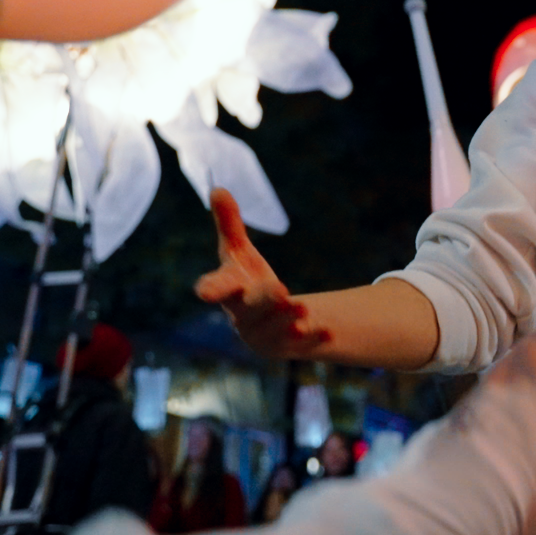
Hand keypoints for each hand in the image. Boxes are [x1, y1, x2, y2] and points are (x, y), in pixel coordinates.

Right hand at [194, 188, 327, 357]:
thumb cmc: (246, 281)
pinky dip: (314, 338)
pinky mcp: (287, 346)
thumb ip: (229, 225)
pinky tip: (329, 330)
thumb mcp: (239, 253)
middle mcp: (242, 316)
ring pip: (275, 329)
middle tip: (279, 288)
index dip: (211, 289)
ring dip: (288, 319)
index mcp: (228, 291)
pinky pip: (301, 344)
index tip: (206, 292)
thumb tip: (218, 188)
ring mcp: (264, 334)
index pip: (215, 289)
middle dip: (263, 300)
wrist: (266, 321)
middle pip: (250, 309)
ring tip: (302, 308)